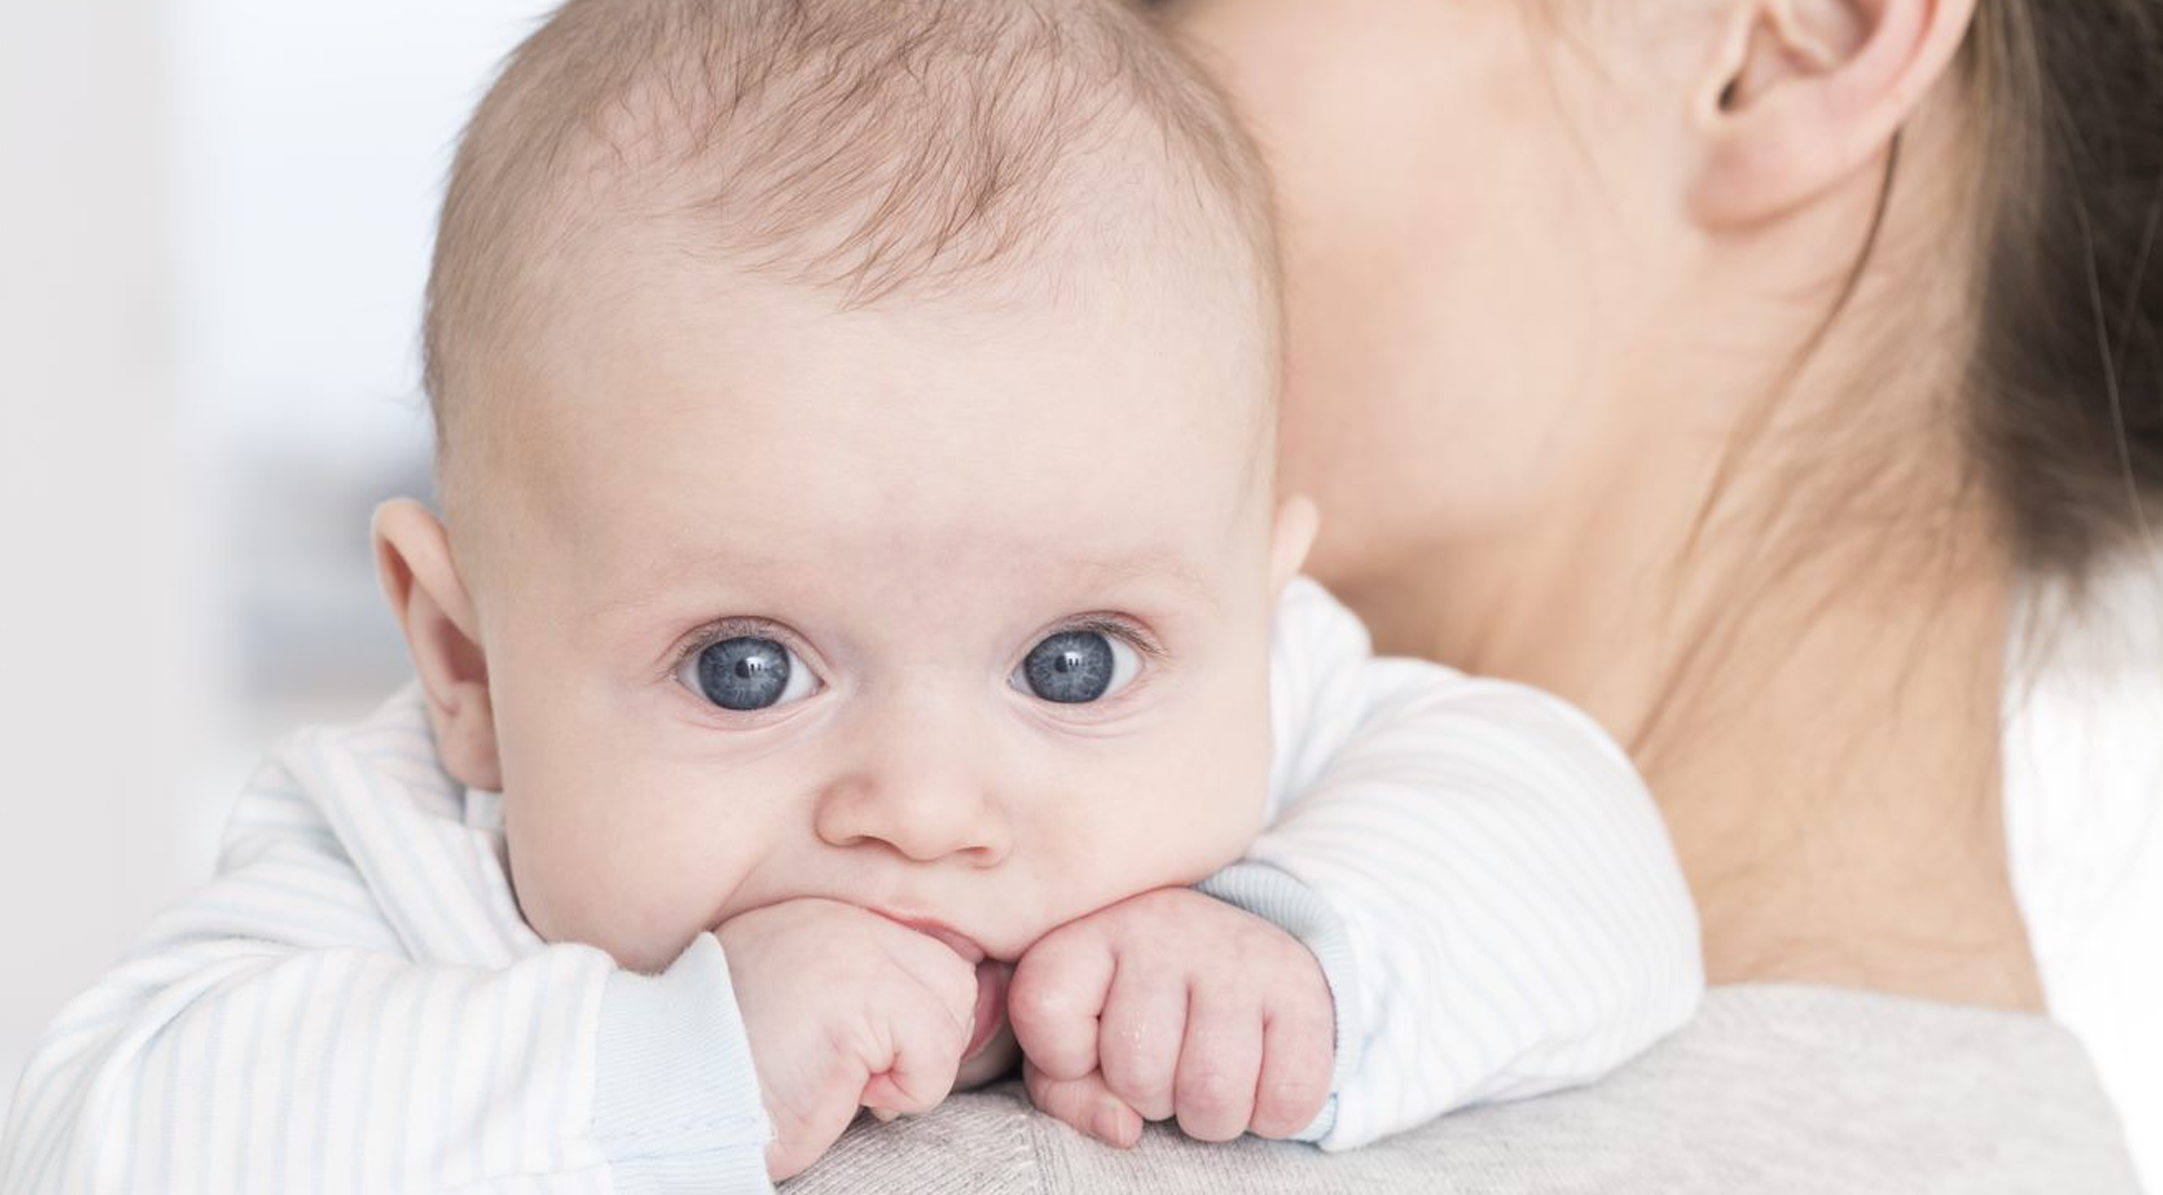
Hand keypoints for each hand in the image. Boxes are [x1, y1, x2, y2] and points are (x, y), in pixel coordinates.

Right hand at [716, 898, 978, 1179]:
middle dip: (923, 1040)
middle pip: (952, 976)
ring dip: (914, 1068)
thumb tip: (964, 1001)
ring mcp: (850, 949)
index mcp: (826, 914)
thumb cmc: (737, 1071)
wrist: (669, 1100)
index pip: (928, 949)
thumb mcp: (812, 1011)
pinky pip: (935, 1053)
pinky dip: (907, 1092)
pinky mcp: (859, 996)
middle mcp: (841, 918)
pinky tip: (847, 1092)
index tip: (871, 1053)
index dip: (918, 1014)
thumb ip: (874, 987)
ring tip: (847, 1079)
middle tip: (859, 1071)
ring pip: (953, 1010)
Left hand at [1008, 887, 1333, 1146]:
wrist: (1238, 955)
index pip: (1043, 1011)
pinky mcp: (1301, 987)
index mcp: (1088, 932)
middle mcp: (1161, 927)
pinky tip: (1257, 1075)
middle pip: (1137, 1073)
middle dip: (1150, 1097)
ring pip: (1212, 1095)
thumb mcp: (1078, 1043)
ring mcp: (1236, 954)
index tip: (1089, 1044)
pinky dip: (1270, 1115)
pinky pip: (1286, 1098)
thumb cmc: (1136, 1015)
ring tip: (1206, 1075)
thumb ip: (1065, 1090)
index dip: (1064, 1057)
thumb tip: (1122, 1128)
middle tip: (1166, 1062)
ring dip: (1209, 1115)